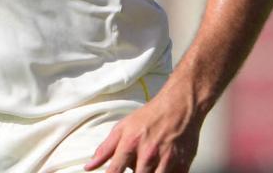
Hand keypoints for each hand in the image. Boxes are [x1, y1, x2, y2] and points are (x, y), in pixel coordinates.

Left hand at [85, 87, 202, 172]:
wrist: (179, 106)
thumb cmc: (149, 117)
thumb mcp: (122, 128)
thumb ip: (105, 149)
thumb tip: (89, 167)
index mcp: (130, 144)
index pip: (115, 172)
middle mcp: (148, 154)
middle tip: (136, 165)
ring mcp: (167, 161)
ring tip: (147, 166)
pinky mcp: (183, 165)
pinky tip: (161, 166)